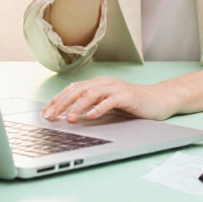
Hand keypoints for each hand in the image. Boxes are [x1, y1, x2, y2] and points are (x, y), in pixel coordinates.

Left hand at [41, 76, 176, 121]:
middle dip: (62, 104)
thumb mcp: (107, 104)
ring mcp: (116, 88)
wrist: (157, 100)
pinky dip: (100, 108)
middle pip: (78, 90)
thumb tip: (68, 115)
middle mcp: (104, 83)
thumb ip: (91, 106)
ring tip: (70, 118)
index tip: (45, 112)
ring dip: (79, 106)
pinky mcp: (127, 96)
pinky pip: (110, 101)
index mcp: (97, 83)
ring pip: (92, 94)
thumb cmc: (131, 104)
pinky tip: (92, 116)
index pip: (72, 89)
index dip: (57, 100)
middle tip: (51, 116)